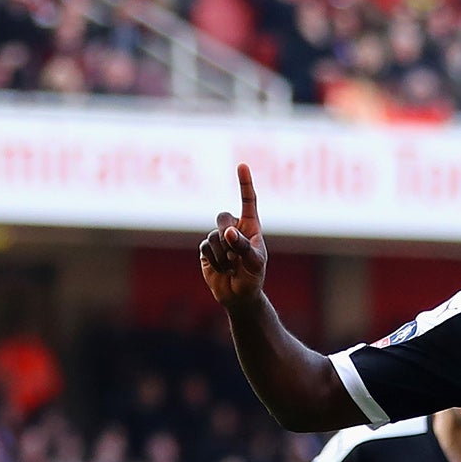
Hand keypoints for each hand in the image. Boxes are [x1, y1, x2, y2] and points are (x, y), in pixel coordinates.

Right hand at [199, 163, 267, 307]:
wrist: (238, 296)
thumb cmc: (253, 277)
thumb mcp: (255, 262)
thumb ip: (243, 246)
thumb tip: (227, 232)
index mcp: (251, 226)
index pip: (248, 201)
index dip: (245, 184)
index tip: (242, 165)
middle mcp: (234, 228)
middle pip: (223, 217)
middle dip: (227, 235)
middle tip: (234, 252)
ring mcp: (218, 238)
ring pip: (213, 236)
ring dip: (222, 255)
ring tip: (232, 267)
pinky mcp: (206, 249)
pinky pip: (205, 248)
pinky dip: (214, 261)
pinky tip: (222, 270)